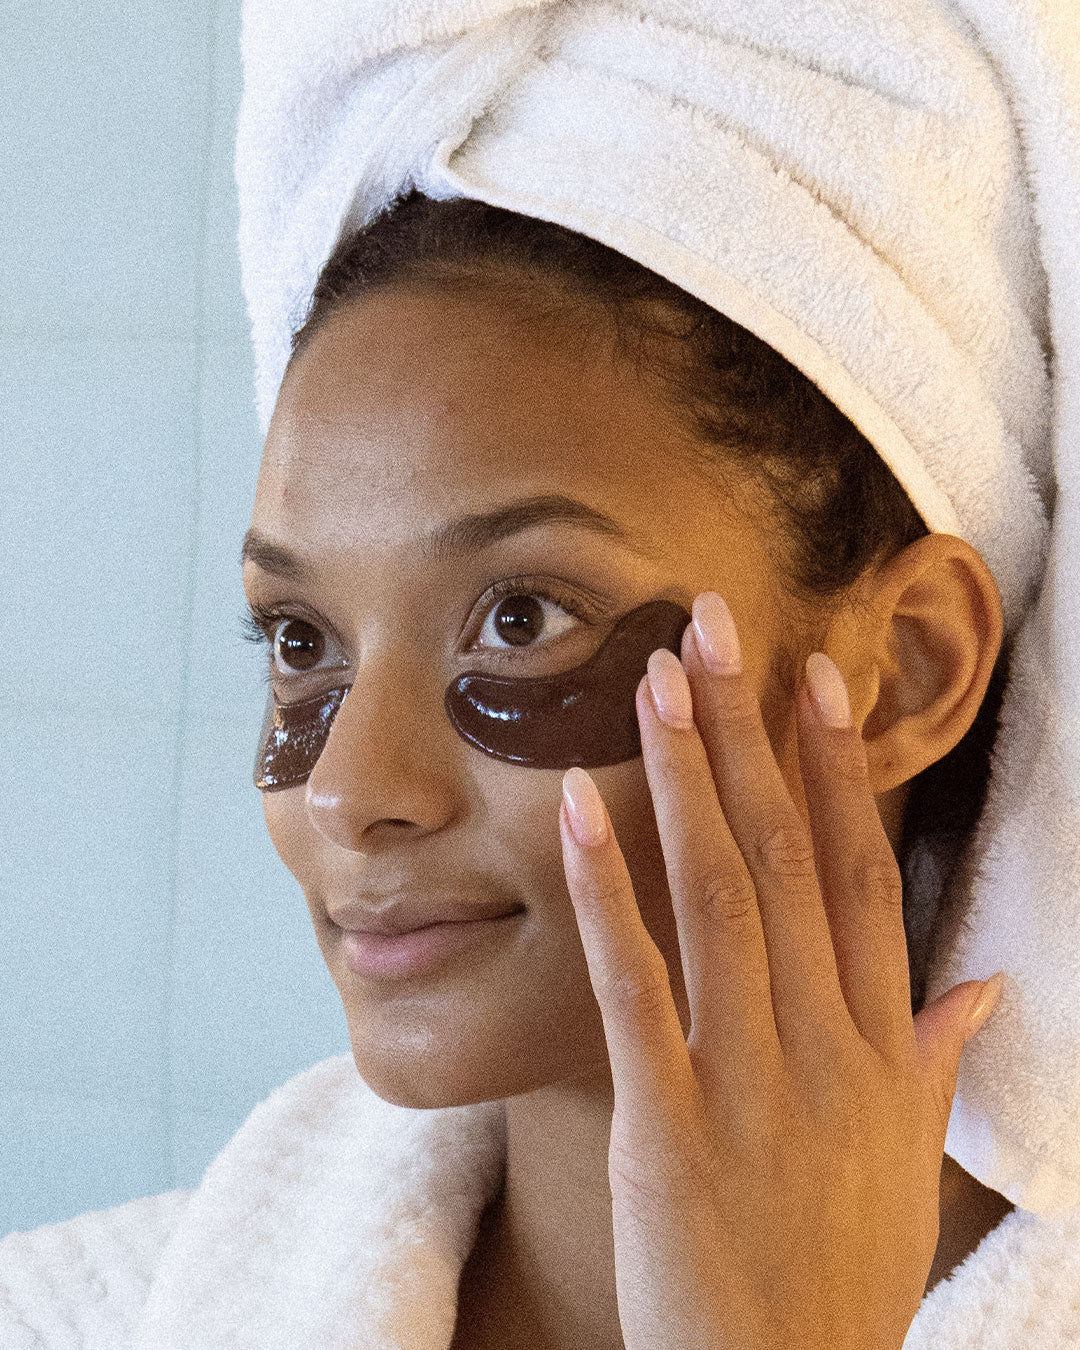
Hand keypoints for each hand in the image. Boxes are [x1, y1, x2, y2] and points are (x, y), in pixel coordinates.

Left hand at [558, 590, 1002, 1349]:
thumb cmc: (840, 1275)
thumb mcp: (911, 1168)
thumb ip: (937, 1063)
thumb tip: (980, 984)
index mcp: (880, 1048)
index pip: (865, 875)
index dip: (839, 770)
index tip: (814, 677)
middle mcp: (824, 1045)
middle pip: (789, 856)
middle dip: (750, 734)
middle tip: (714, 626)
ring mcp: (747, 1079)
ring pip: (721, 898)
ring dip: (687, 780)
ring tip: (657, 681)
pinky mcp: (668, 1124)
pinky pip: (635, 988)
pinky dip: (607, 894)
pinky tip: (579, 810)